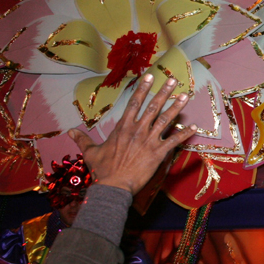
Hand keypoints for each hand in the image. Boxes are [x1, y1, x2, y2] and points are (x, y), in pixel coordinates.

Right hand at [68, 74, 195, 194]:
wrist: (113, 186)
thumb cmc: (102, 169)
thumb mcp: (90, 152)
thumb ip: (82, 140)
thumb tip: (69, 131)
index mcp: (123, 127)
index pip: (134, 103)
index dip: (142, 89)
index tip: (150, 76)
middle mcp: (138, 130)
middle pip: (153, 106)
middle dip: (163, 92)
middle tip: (173, 80)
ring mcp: (149, 140)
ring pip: (165, 120)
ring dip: (176, 107)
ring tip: (185, 96)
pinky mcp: (158, 153)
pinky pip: (174, 141)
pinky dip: (184, 134)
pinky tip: (194, 127)